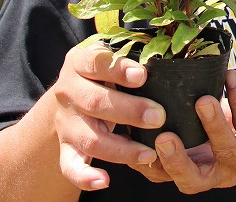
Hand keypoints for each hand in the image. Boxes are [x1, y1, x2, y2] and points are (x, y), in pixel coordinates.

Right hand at [51, 42, 164, 189]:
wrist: (69, 94)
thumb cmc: (102, 71)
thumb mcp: (110, 55)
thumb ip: (131, 55)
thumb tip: (170, 55)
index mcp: (80, 63)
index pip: (97, 63)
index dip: (119, 70)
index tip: (143, 76)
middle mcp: (68, 91)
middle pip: (95, 103)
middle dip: (130, 111)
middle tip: (159, 117)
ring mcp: (66, 122)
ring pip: (90, 138)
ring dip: (121, 149)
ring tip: (149, 154)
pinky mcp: (66, 146)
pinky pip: (70, 165)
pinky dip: (84, 176)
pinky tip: (104, 181)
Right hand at [134, 69, 235, 192]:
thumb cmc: (233, 126)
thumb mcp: (199, 126)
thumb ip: (174, 116)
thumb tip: (132, 86)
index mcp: (195, 168)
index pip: (163, 174)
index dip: (145, 162)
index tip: (130, 138)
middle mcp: (216, 174)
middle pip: (192, 179)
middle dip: (176, 160)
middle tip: (163, 137)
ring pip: (226, 150)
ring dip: (213, 125)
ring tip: (203, 100)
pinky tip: (232, 78)